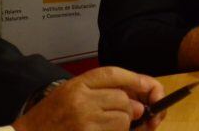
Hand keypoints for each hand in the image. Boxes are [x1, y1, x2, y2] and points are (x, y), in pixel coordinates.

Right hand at [12, 66, 164, 130]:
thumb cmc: (49, 120)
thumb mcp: (70, 95)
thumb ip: (101, 93)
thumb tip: (139, 104)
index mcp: (76, 85)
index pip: (112, 74)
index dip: (135, 79)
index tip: (148, 86)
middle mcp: (80, 99)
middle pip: (122, 99)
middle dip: (129, 109)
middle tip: (126, 116)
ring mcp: (83, 119)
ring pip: (123, 118)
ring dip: (123, 125)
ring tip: (105, 127)